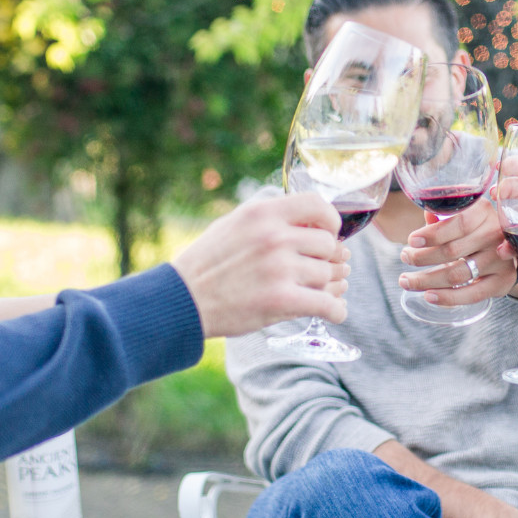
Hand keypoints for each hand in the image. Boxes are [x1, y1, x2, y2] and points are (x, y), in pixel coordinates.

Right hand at [171, 193, 350, 337]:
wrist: (182, 300)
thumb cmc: (207, 264)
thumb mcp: (234, 224)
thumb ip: (270, 220)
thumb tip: (311, 225)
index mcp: (262, 213)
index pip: (317, 205)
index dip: (330, 221)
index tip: (330, 234)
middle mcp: (274, 236)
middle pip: (327, 244)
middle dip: (327, 259)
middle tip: (321, 270)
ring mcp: (279, 268)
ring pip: (328, 275)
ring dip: (330, 286)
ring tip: (325, 292)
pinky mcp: (281, 299)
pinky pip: (327, 304)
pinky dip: (336, 310)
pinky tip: (333, 312)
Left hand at [396, 201, 517, 303]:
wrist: (507, 248)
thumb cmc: (475, 229)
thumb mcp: (462, 216)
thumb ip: (444, 216)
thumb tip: (427, 214)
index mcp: (484, 212)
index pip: (459, 223)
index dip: (433, 234)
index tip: (411, 241)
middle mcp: (496, 234)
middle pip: (453, 250)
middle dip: (422, 257)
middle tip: (404, 258)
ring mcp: (501, 260)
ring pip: (458, 274)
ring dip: (427, 280)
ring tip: (407, 281)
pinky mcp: (503, 281)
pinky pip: (472, 294)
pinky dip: (448, 297)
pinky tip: (429, 295)